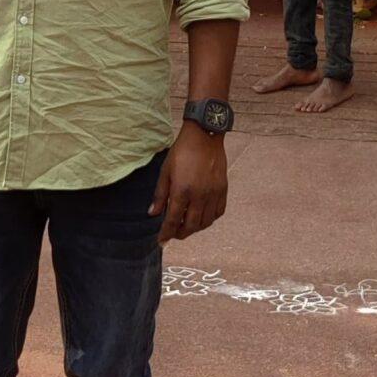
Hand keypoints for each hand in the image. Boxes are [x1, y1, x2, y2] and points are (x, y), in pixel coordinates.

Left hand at [151, 123, 227, 244]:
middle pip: (191, 226)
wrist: (204, 136)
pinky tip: (202, 216)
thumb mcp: (165, 171)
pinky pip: (218, 213)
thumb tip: (153, 213)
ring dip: (195, 228)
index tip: (161, 241)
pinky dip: (209, 219)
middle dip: (180, 233)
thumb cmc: (182, 152)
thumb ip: (160, 195)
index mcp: (182, 190)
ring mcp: (213, 193)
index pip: (173, 220)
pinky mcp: (223, 190)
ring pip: (205, 222)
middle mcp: (199, 195)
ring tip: (186, 225)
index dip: (166, 233)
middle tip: (173, 233)